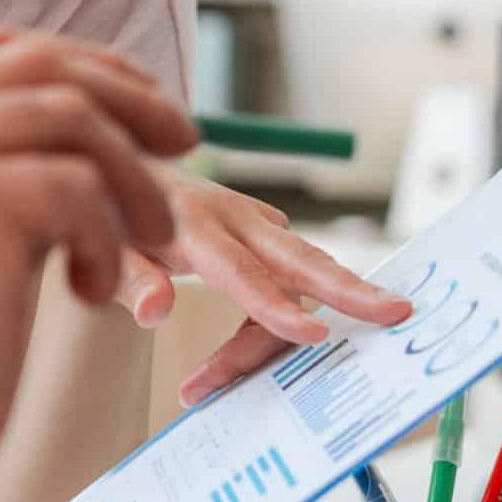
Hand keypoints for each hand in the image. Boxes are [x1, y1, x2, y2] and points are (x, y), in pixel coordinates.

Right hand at [0, 25, 197, 501]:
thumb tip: (93, 103)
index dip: (82, 64)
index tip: (142, 102)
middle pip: (39, 67)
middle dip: (128, 101)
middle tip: (183, 144)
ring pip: (71, 119)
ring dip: (132, 180)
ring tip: (147, 242)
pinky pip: (78, 187)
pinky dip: (110, 239)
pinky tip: (92, 291)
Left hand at [112, 173, 410, 406]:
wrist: (120, 158)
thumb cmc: (109, 208)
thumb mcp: (104, 243)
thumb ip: (129, 277)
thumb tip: (157, 311)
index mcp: (191, 222)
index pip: (240, 272)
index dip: (275, 308)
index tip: (313, 335)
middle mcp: (233, 218)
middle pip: (299, 259)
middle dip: (349, 289)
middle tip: (397, 313)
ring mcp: (253, 222)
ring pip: (302, 270)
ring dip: (324, 309)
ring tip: (326, 343)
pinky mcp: (262, 230)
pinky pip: (292, 274)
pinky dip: (297, 308)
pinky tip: (295, 341)